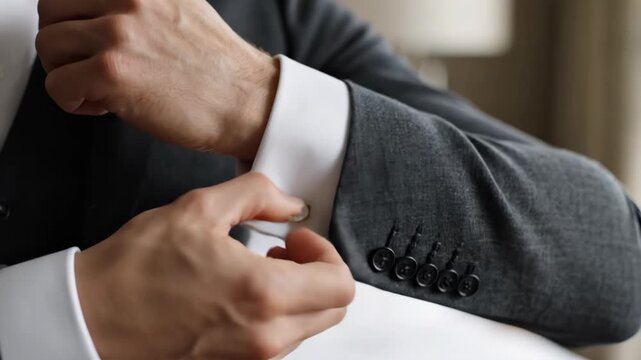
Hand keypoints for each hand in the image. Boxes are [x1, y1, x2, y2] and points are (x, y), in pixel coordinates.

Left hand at [36, 0, 278, 159]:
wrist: (248, 102)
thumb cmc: (219, 69)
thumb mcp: (182, 9)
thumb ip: (142, 5)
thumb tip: (102, 14)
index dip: (72, 20)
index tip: (85, 41)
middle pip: (51, 11)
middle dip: (63, 44)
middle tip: (86, 66)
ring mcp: (120, 33)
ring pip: (49, 46)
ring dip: (66, 73)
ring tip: (99, 89)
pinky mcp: (114, 72)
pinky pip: (57, 86)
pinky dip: (72, 102)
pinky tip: (103, 106)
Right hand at [75, 173, 354, 358]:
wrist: (90, 320)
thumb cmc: (134, 272)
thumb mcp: (197, 210)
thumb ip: (256, 195)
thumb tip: (289, 202)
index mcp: (262, 295)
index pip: (340, 284)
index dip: (326, 252)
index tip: (297, 239)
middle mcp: (264, 337)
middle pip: (332, 308)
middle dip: (317, 272)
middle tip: (284, 251)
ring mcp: (251, 359)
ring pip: (307, 326)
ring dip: (297, 293)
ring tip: (257, 268)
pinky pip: (277, 342)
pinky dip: (274, 315)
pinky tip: (241, 293)